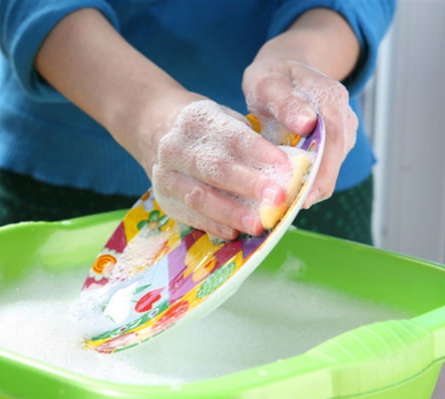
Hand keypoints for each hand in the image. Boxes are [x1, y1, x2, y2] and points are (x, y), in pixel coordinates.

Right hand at [150, 99, 292, 239]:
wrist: (155, 130)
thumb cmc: (206, 130)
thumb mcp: (226, 121)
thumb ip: (253, 142)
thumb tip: (289, 170)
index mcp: (197, 119)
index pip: (233, 136)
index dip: (260, 152)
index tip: (286, 167)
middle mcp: (176, 146)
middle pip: (215, 168)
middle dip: (249, 185)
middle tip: (277, 199)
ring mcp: (166, 174)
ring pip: (199, 197)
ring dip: (231, 213)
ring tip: (258, 224)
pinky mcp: (164, 198)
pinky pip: (190, 215)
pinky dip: (213, 225)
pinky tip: (234, 233)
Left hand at [243, 59, 357, 208]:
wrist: (283, 70)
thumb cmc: (272, 76)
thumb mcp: (269, 83)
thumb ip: (285, 102)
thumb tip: (306, 124)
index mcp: (330, 98)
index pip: (334, 140)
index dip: (321, 171)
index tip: (304, 195)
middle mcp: (343, 116)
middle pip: (336, 158)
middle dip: (316, 186)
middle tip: (292, 209)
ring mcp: (343, 130)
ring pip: (333, 166)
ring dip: (313, 186)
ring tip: (287, 205)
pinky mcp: (335, 143)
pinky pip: (327, 166)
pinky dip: (311, 180)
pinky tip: (290, 192)